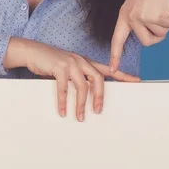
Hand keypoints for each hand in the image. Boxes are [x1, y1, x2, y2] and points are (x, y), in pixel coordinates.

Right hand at [21, 39, 139, 120]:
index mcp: (85, 61)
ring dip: (81, 104)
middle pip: (98, 79)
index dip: (122, 75)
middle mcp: (81, 61)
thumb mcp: (68, 68)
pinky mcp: (59, 67)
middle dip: (99, 96)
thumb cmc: (50, 62)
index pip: (107, 69)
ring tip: (80, 117)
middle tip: (98, 111)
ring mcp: (70, 63)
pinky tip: (63, 111)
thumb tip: (85, 95)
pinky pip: (63, 88)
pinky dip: (63, 101)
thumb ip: (78, 77)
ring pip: (82, 86)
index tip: (136, 81)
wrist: (32, 51)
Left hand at [109, 0, 168, 72]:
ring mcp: (142, 17)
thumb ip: (139, 20)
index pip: (117, 39)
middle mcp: (131, 17)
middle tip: (161, 17)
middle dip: (158, 33)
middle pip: (147, 42)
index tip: (111, 70)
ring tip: (164, 6)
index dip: (115, 56)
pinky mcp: (155, 16)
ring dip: (167, 23)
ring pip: (160, 35)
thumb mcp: (139, 4)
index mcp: (124, 15)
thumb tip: (148, 38)